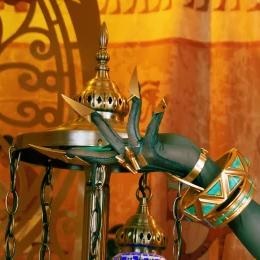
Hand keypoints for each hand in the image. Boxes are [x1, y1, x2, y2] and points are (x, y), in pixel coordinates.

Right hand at [89, 92, 204, 178]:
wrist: (189, 166)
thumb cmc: (169, 154)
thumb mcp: (147, 150)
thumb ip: (134, 145)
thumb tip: (121, 142)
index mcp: (128, 160)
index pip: (103, 157)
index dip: (87, 154)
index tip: (69, 152)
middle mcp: (133, 159)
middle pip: (111, 143)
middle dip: (101, 128)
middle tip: (89, 114)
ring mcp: (144, 155)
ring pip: (130, 131)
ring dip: (133, 111)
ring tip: (133, 94)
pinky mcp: (156, 149)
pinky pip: (153, 128)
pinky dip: (158, 115)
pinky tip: (163, 103)